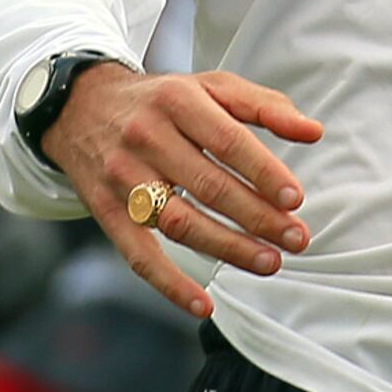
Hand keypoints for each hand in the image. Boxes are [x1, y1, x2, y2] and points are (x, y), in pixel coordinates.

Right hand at [40, 62, 321, 322]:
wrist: (79, 106)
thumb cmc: (162, 100)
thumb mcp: (210, 86)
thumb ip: (263, 106)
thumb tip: (313, 131)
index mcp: (178, 101)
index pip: (227, 140)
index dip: (263, 171)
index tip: (295, 199)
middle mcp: (147, 137)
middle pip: (207, 185)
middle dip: (257, 217)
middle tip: (297, 239)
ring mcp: (123, 177)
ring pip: (178, 222)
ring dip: (227, 248)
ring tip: (269, 263)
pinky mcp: (106, 211)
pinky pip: (137, 254)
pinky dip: (169, 284)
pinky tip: (203, 305)